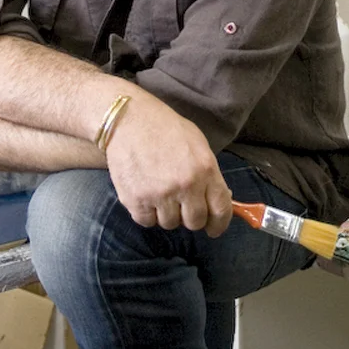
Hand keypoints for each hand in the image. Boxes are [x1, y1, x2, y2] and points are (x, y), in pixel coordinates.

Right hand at [104, 98, 232, 237]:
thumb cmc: (164, 128)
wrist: (128, 119)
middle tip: (180, 203)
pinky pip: (146, 221)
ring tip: (159, 191)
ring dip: (166, 213)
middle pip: (195, 222)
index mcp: (205, 169)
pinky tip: (144, 193)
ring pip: (169, 224)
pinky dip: (146, 212)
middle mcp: (185, 185)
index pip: (221, 209)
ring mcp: (160, 194)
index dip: (219, 224)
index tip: (213, 229)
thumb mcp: (197, 142)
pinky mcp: (136, 200)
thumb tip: (219, 198)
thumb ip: (209, 172)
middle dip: (189, 216)